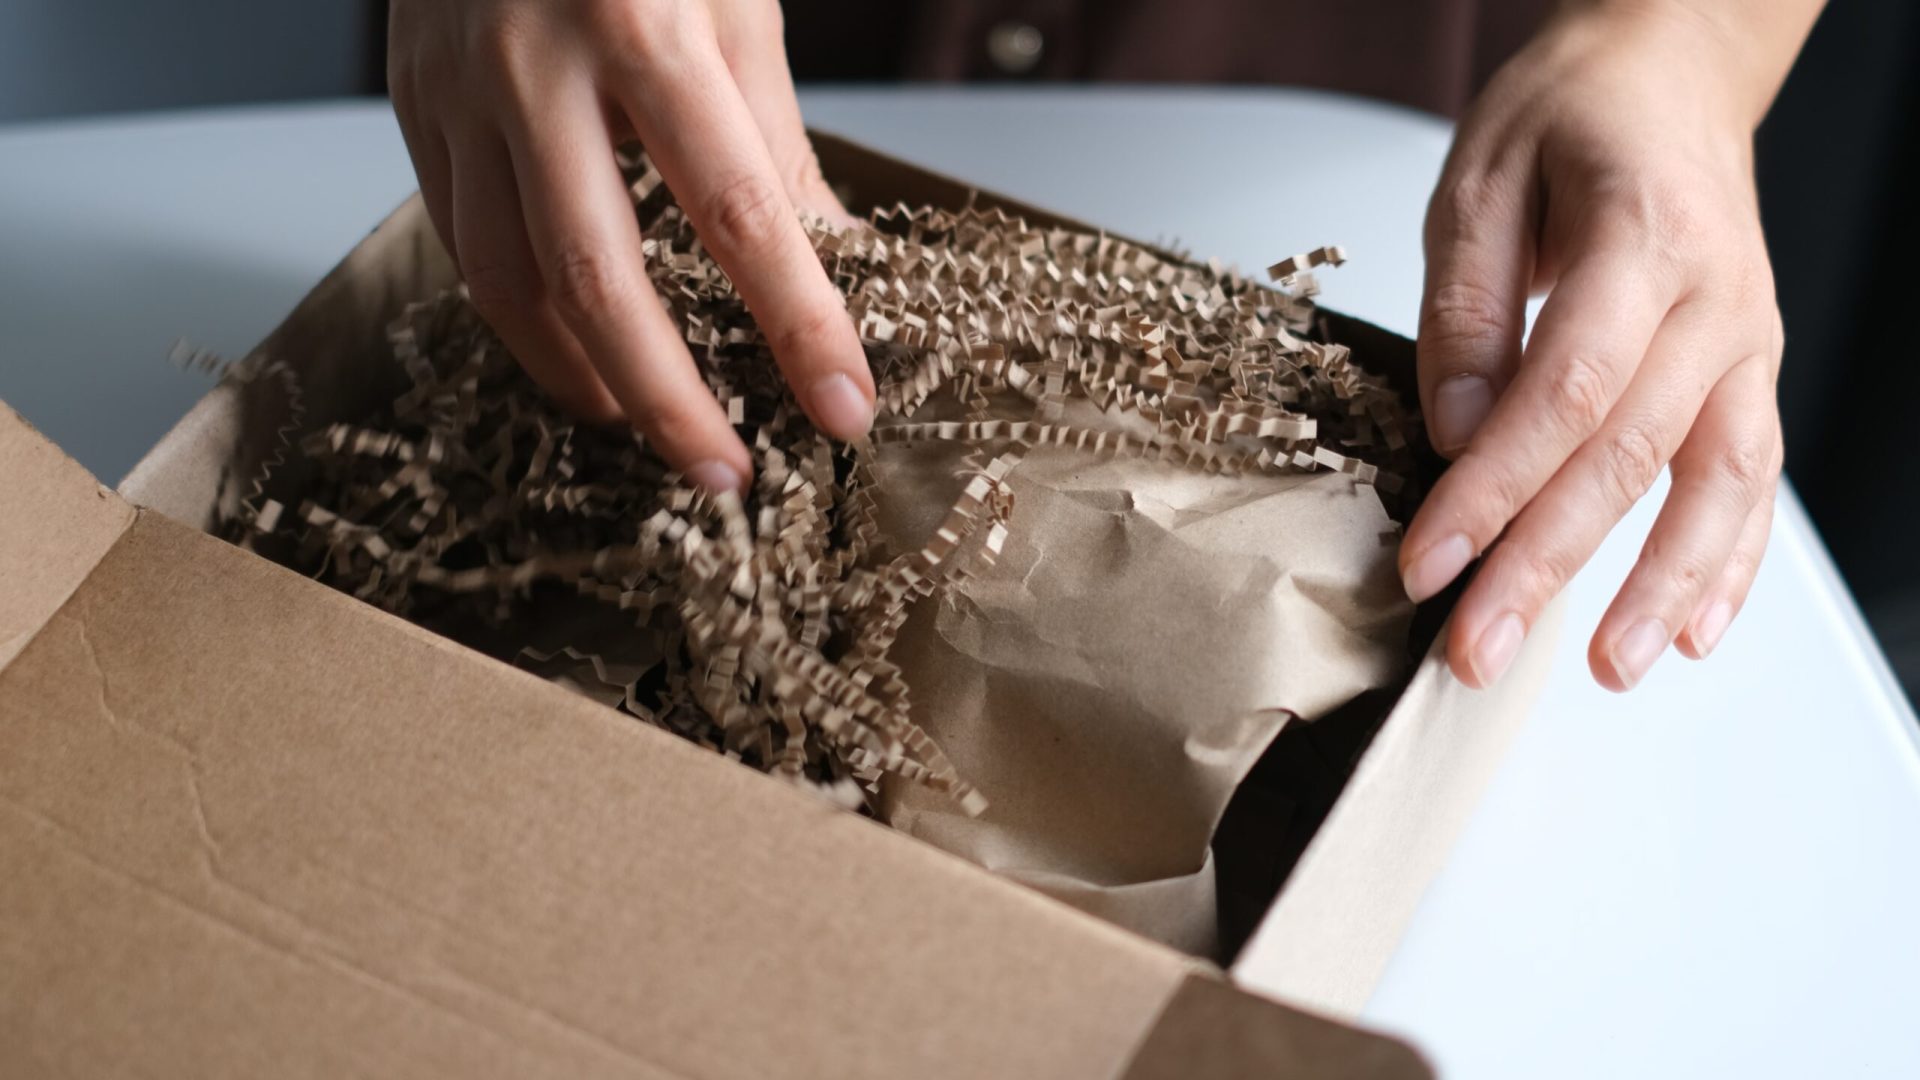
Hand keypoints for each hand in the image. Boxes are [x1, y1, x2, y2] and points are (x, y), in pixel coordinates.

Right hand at [387, 0, 873, 492]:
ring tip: (650, 426)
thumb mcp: (736, 5)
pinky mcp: (410, 105)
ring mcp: (456, 88)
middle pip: (598, 280)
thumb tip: (836, 268)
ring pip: (508, 282)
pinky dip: (522, 320)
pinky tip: (576, 355)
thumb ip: (775, 143)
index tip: (846, 409)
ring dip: (586, 377)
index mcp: (642, 23)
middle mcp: (534, 64)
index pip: (737, 213)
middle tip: (726, 473)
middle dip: (670, 400)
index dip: (798, 324)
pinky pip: (461, 244)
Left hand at [1405, 2, 1808, 690]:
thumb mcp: (1478, 181)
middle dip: (1546, 565)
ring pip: (1716, 482)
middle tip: (1477, 650)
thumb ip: (1467, 308)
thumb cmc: (1570, 117)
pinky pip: (1754, 476)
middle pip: (1629, 456)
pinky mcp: (1750, 371)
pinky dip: (1731, 560)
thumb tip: (1456, 433)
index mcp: (1641, 240)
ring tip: (1606, 670)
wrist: (1670, 73)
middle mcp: (1714, 300)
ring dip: (1660, 587)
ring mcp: (1747, 341)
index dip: (1493, 489)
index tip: (1427, 564)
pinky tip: (1696, 632)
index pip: (1564, 394)